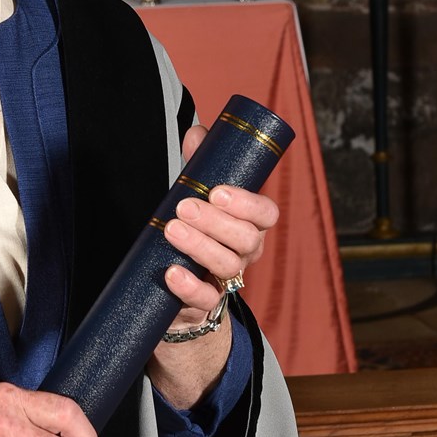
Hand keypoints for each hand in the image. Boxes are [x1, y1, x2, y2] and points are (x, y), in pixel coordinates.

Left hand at [161, 123, 279, 327]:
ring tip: (172, 230)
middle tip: (184, 206)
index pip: (265, 214)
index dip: (247, 204)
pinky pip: (206, 299)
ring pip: (227, 266)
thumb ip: (200, 166)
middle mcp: (245, 253)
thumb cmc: (194, 232)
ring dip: (200, 246)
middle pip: (246, 239)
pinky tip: (172, 274)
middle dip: (216, 221)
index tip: (218, 192)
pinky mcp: (205, 303)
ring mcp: (227, 279)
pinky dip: (189, 287)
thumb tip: (198, 133)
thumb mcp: (197, 197)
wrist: (177, 286)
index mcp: (249, 224)